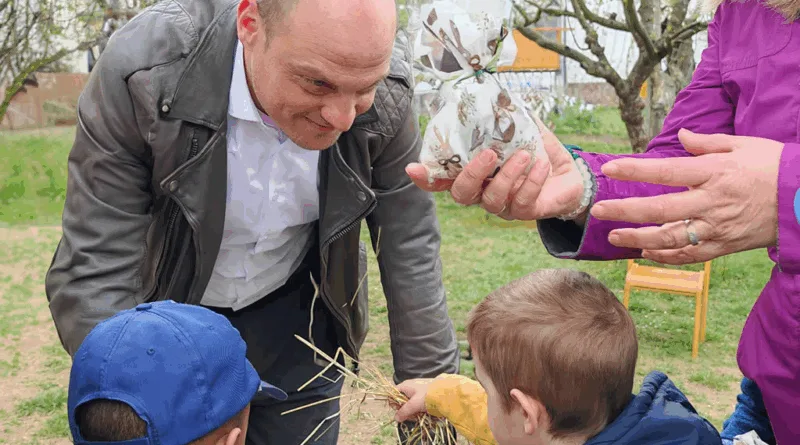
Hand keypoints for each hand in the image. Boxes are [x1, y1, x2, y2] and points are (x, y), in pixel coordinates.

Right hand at [394, 378, 433, 422]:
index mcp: (405, 386)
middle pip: (402, 401)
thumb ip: (403, 411)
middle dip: (405, 410)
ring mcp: (418, 391)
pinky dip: (419, 410)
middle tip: (411, 415)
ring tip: (419, 415)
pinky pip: (418, 404)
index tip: (399, 411)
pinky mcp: (425, 396)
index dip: (394, 403)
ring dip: (413, 412)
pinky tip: (424, 413)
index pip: (393, 394)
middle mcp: (410, 387)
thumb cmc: (428, 396)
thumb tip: (396, 418)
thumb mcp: (413, 404)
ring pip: (410, 404)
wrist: (446, 393)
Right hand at [405, 117, 584, 221]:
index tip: (413, 168)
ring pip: (492, 200)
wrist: (570, 174)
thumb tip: (496, 94)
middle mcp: (482, 192)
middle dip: (472, 174)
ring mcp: (502, 205)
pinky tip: (541, 165)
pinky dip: (532, 182)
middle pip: (462, 194)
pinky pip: (522, 202)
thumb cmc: (537, 151)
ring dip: (507, 176)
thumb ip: (506, 118)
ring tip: (523, 155)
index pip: (442, 180)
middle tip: (489, 154)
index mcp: (474, 173)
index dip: (426, 177)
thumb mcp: (522, 131)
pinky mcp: (525, 212)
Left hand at [590, 129, 781, 264]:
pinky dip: (666, 256)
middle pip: (660, 209)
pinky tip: (647, 253)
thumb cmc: (774, 167)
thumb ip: (707, 144)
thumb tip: (681, 137)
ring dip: (639, 239)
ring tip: (614, 237)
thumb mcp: (743, 146)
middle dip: (625, 211)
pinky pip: (690, 255)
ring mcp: (717, 227)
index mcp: (714, 172)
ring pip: (671, 238)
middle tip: (598, 211)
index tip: (609, 169)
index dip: (635, 170)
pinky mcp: (725, 245)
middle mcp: (712, 201)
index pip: (666, 171)